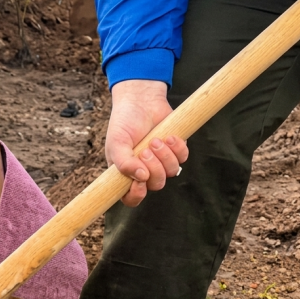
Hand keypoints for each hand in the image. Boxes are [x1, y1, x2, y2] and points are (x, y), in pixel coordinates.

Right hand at [106, 80, 188, 206]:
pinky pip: (183, 158)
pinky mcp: (175, 150)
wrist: (140, 101)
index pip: (131, 198)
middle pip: (156, 184)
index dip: (137, 195)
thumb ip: (123, 162)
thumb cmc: (124, 123)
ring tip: (155, 140)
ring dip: (165, 156)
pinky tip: (169, 136)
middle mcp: (144, 171)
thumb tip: (141, 178)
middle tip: (145, 150)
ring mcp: (161, 161)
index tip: (139, 183)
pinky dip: (177, 148)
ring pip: (172, 172)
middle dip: (154, 169)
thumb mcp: (116, 142)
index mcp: (126, 173)